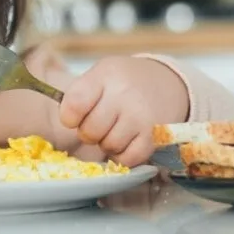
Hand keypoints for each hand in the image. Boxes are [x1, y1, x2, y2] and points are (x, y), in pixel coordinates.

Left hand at [59, 57, 187, 165]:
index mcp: (105, 76)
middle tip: (99, 123)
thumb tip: (67, 121)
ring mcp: (140, 117)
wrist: (167, 82)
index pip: (74, 104)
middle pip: (89, 131)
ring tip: (115, 129)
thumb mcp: (101, 74)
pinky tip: (126, 141)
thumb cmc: (125, 81)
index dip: (69, 117)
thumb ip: (81, 94)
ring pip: (108, 146)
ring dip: (107, 143)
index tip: (74, 116)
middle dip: (89, 132)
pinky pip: (128, 159)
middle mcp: (123, 96)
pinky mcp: (154, 137)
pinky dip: (123, 155)